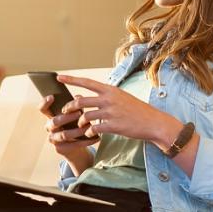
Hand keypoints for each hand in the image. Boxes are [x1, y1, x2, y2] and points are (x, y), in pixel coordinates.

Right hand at [39, 95, 97, 160]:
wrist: (75, 146)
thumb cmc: (74, 126)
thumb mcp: (75, 115)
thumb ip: (76, 106)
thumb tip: (79, 97)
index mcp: (50, 117)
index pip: (43, 109)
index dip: (45, 103)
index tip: (52, 97)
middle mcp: (49, 128)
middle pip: (54, 121)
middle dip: (67, 117)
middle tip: (79, 113)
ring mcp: (53, 139)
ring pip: (64, 134)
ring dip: (78, 130)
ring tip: (89, 127)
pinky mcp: (59, 149)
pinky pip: (72, 145)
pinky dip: (85, 141)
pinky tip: (95, 138)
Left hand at [57, 74, 182, 148]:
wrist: (153, 122)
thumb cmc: (136, 110)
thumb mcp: (120, 98)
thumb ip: (102, 97)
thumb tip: (82, 96)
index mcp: (110, 90)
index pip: (87, 82)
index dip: (71, 79)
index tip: (59, 77)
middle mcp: (109, 99)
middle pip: (81, 101)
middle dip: (69, 107)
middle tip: (65, 112)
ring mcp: (111, 112)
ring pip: (85, 116)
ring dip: (80, 123)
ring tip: (81, 126)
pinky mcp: (114, 126)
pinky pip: (94, 129)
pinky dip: (89, 133)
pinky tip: (91, 134)